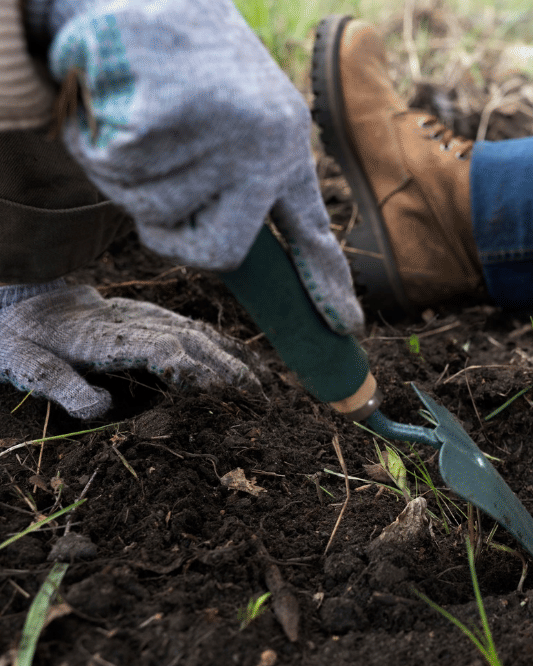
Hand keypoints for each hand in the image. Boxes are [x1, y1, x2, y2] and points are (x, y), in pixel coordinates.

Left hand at [0, 284, 258, 419]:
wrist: (27, 298)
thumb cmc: (24, 338)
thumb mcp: (23, 362)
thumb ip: (58, 384)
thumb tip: (101, 407)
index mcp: (107, 336)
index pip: (163, 350)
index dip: (193, 371)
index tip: (219, 397)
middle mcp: (137, 322)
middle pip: (194, 343)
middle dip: (229, 373)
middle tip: (257, 404)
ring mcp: (150, 316)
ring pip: (203, 335)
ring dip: (236, 362)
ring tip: (264, 391)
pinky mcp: (157, 317)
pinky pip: (201, 331)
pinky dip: (230, 348)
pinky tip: (251, 365)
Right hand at [39, 0, 362, 334]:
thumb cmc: (188, 68)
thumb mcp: (237, 121)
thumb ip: (242, 184)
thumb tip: (233, 253)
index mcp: (285, 150)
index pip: (311, 232)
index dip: (327, 284)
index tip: (348, 327)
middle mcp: (266, 145)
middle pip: (214, 250)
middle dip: (170, 227)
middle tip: (153, 177)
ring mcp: (221, 132)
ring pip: (152, 209)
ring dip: (125, 172)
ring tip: (138, 112)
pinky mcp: (170, 115)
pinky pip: (116, 170)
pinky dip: (95, 141)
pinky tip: (114, 97)